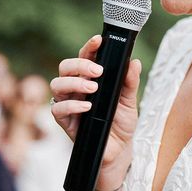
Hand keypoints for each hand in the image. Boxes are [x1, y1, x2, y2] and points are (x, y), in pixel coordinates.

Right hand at [50, 35, 140, 172]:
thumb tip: (134, 62)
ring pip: (57, 84)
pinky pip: (57, 108)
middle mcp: (76, 88)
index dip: (89, 47)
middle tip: (98, 72)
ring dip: (74, 82)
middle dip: (80, 65)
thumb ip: (130, 82)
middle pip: (65, 66)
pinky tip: (87, 107)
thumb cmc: (122, 122)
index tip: (99, 40)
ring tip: (93, 88)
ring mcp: (68, 103)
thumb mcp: (130, 101)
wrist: (119, 150)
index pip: (85, 56)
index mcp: (90, 78)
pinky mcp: (65, 121)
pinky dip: (71, 105)